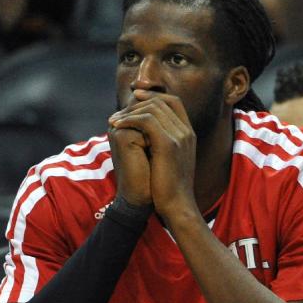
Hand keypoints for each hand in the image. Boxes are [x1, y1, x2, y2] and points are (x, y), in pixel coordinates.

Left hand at [108, 91, 196, 220]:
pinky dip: (128, 120)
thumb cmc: (169, 187)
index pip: (173, 102)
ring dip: (129, 112)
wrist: (177, 206)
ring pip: (152, 108)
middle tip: (118, 114)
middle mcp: (187, 132)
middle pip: (161, 101)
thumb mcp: (168, 161)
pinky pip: (145, 120)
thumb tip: (144, 132)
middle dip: (137, 103)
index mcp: (189, 135)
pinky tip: (116, 126)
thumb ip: (161, 142)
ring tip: (114, 121)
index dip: (153, 96)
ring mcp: (180, 137)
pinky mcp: (169, 145)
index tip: (134, 100)